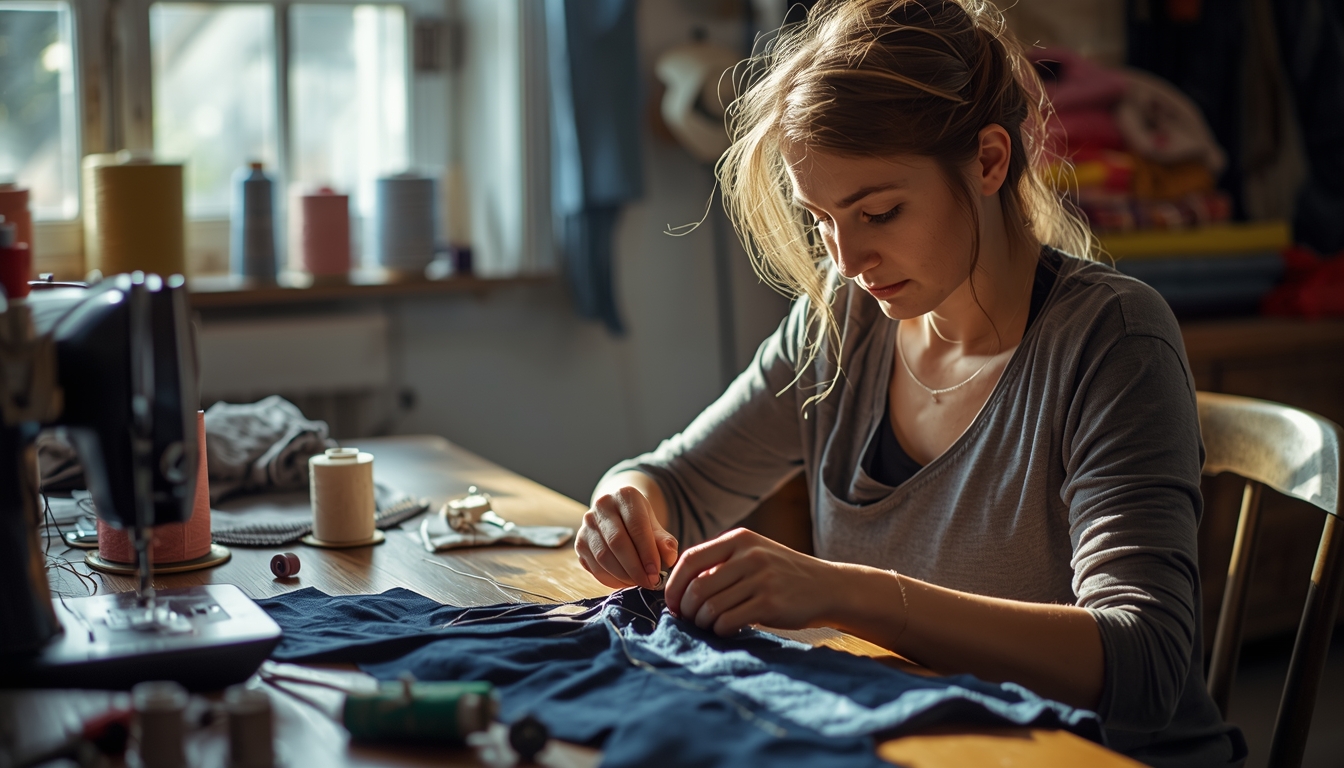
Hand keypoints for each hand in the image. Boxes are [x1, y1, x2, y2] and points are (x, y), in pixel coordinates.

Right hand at [575, 486, 678, 589]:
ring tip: (638, 583)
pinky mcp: (579, 542)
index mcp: (625, 496)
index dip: (647, 553)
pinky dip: (611, 580)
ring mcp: (587, 523)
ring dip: (623, 576)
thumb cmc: (640, 522)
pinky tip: (625, 582)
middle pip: (617, 542)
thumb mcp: (656, 526)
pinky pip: (594, 567)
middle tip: (649, 583)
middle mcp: (602, 505)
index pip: (637, 526)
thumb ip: (665, 542)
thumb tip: (669, 559)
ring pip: (603, 556)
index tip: (656, 574)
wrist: (618, 515)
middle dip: (635, 568)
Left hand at [664, 528, 836, 635]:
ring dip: (703, 623)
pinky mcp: (770, 604)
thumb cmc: (782, 574)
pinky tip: (727, 630)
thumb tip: (678, 587)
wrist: (827, 587)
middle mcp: (749, 556)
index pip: (690, 559)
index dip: (674, 585)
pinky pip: (728, 622)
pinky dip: (720, 631)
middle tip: (690, 620)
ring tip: (709, 626)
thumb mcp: (753, 554)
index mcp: (739, 540)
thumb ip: (721, 563)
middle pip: (697, 588)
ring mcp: (761, 579)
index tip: (672, 603)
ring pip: (710, 607)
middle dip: (687, 610)